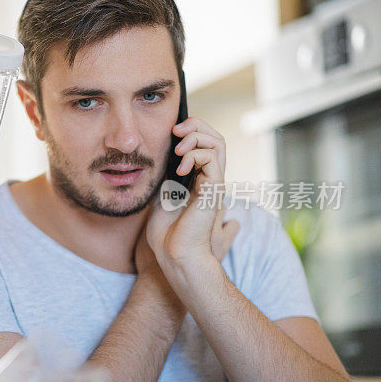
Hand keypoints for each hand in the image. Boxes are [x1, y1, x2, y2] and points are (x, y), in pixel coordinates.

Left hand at [146, 118, 236, 268]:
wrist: (175, 255)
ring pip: (218, 143)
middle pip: (216, 138)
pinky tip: (180, 168)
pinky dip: (195, 154)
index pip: (206, 145)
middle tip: (176, 130)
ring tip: (178, 149)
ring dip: (196, 137)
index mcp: (200, 181)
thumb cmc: (167, 235)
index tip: (171, 133)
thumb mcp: (161, 198)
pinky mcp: (214, 189)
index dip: (192, 131)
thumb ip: (166, 180)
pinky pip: (212, 158)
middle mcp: (211, 180)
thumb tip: (161, 163)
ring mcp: (214, 184)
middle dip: (197, 126)